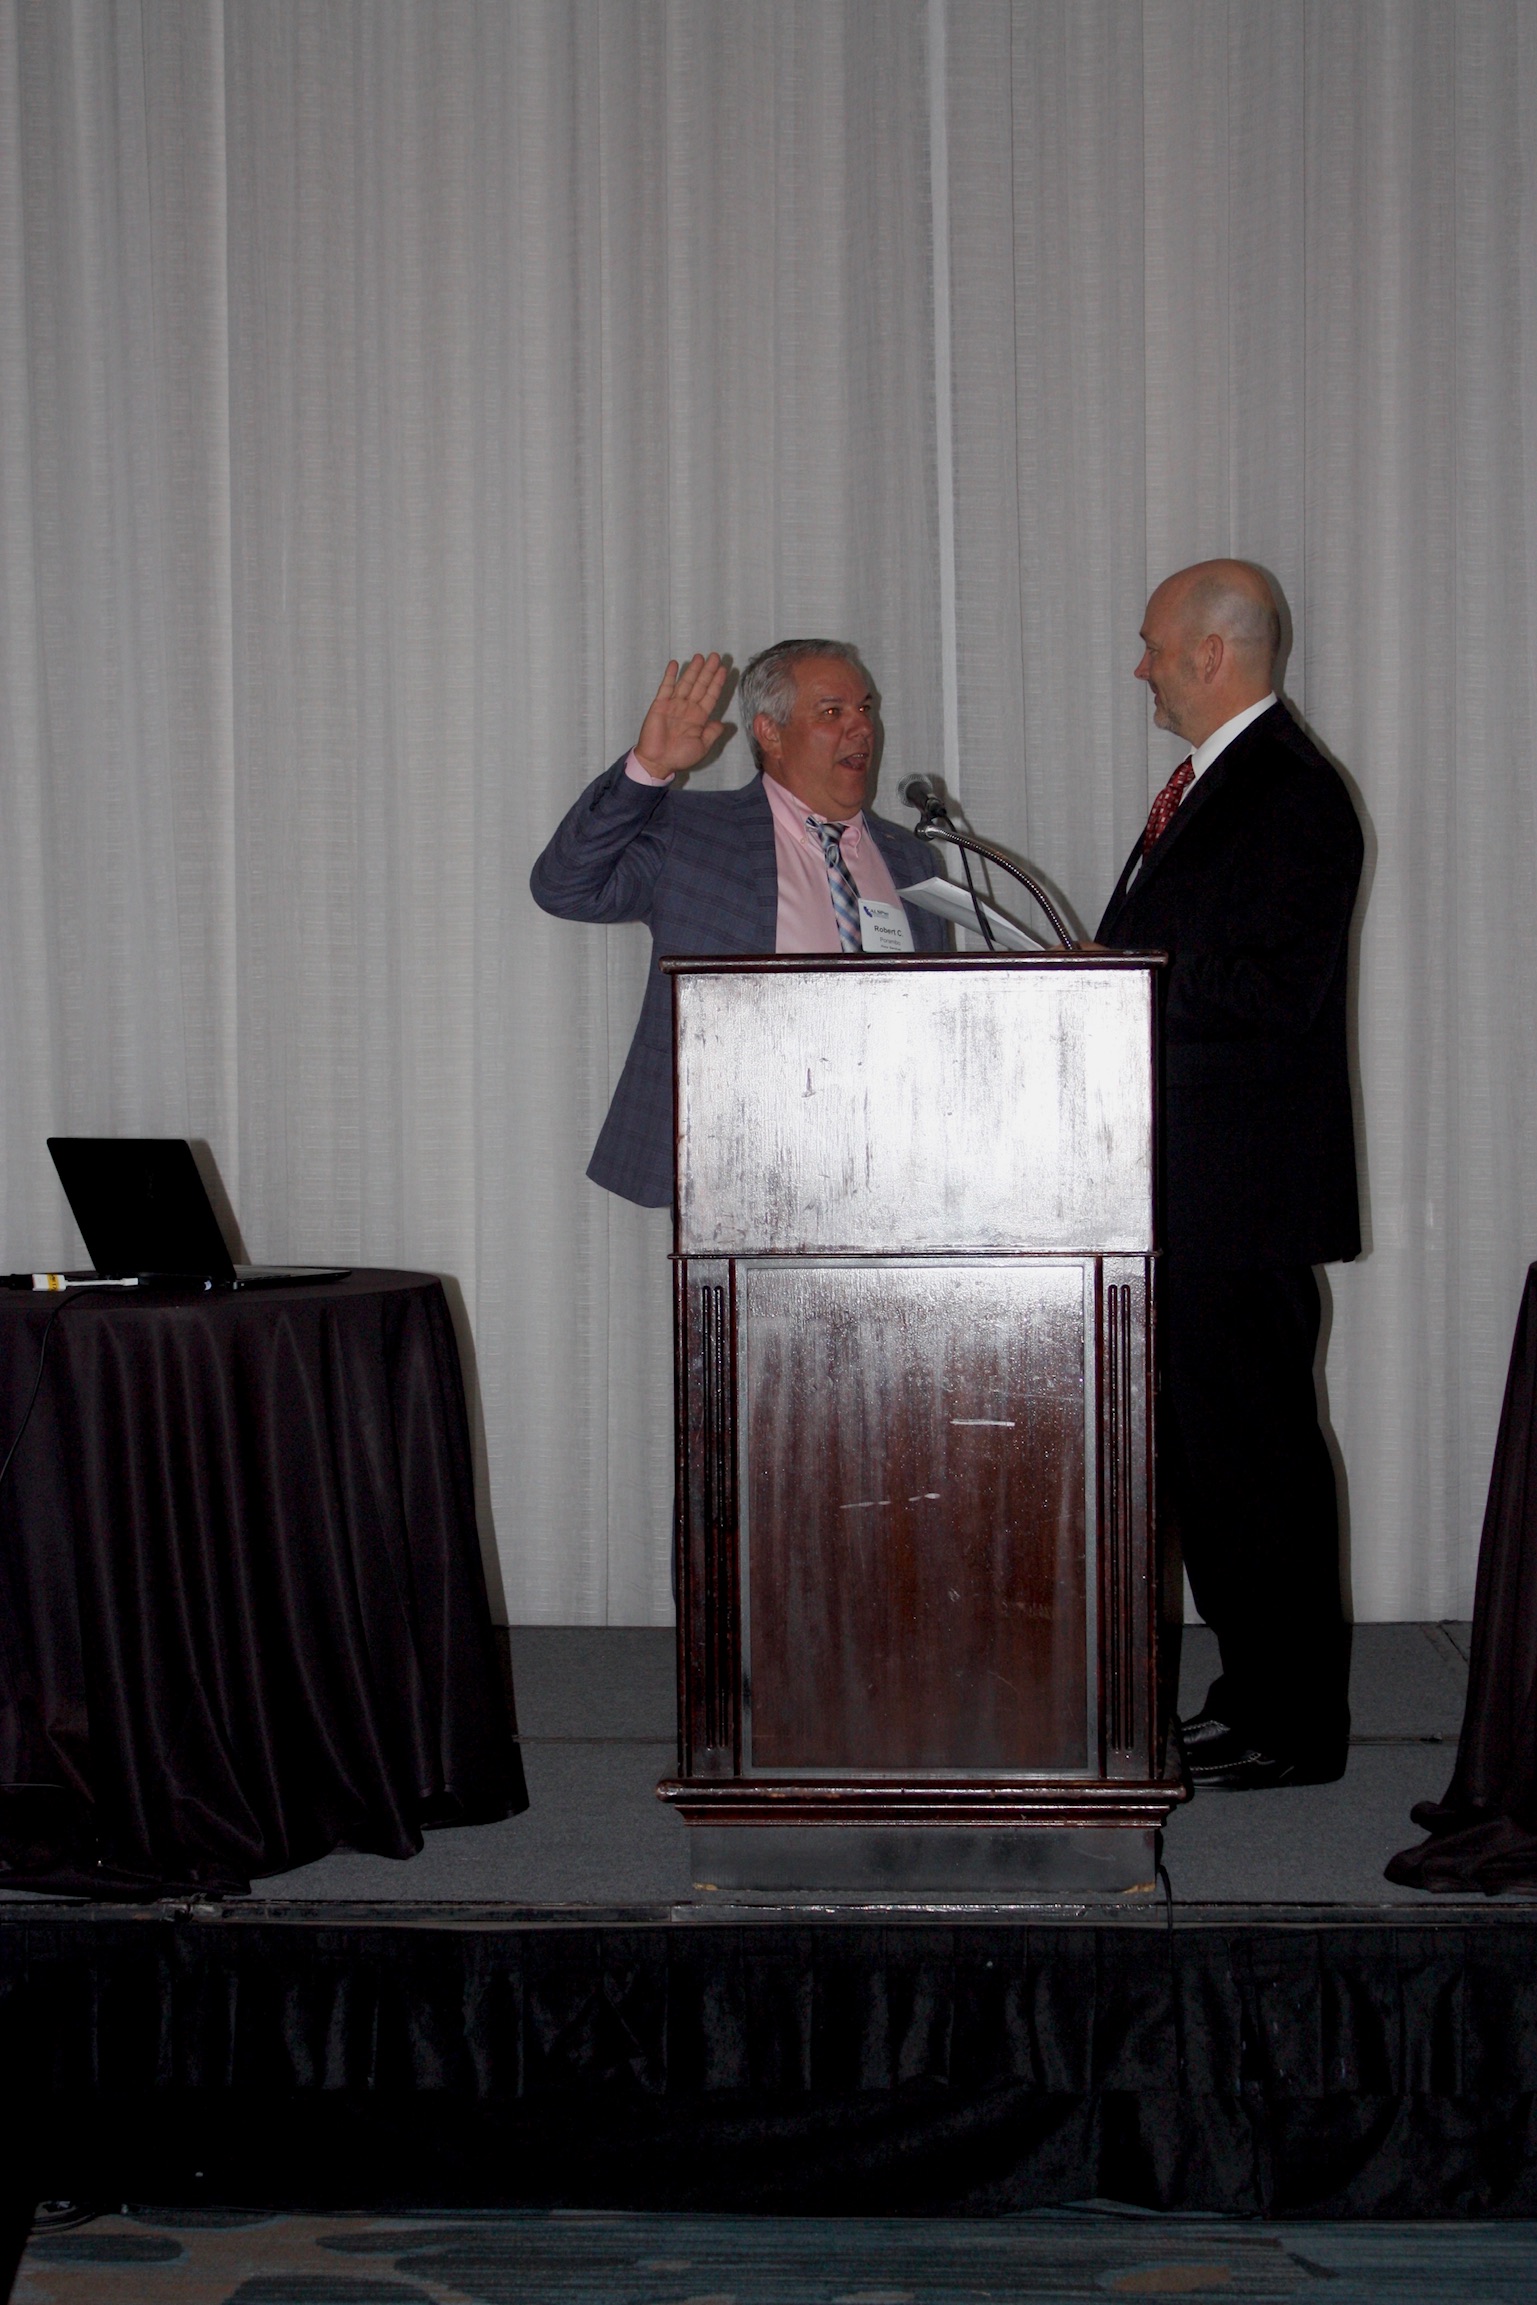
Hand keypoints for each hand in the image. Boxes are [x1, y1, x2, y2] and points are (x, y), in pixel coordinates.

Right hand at [634, 654, 728, 777]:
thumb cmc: (679, 757)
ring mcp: (674, 705)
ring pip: (686, 683)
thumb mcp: (702, 747)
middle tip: (715, 656)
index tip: (723, 669)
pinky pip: (666, 687)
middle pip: (700, 685)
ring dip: (693, 670)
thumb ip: (712, 734)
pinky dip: (670, 675)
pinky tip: (675, 664)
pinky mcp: (660, 704)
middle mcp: (688, 708)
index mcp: (699, 718)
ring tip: (700, 656)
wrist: (657, 762)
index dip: (717, 682)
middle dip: (708, 671)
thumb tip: (722, 723)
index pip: (710, 695)